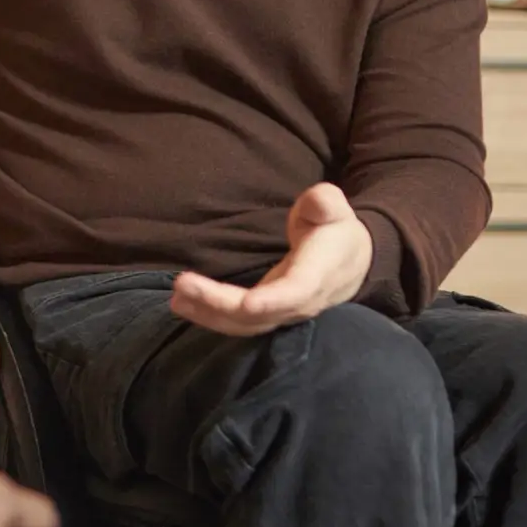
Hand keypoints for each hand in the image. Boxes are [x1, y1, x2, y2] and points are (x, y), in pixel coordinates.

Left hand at [171, 182, 372, 336]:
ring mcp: (283, 313)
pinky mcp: (268, 315)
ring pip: (245, 325)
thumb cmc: (336, 230)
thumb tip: (319, 201)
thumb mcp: (335, 209)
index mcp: (318, 274)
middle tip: (182, 284)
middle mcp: (300, 302)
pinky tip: (183, 305)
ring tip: (176, 298)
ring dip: (208, 313)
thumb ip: (326, 203)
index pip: (295, 294)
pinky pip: (239, 324)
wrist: (350, 262)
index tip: (245, 304)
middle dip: (219, 304)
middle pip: (259, 314)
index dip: (271, 302)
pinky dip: (210, 317)